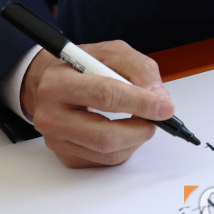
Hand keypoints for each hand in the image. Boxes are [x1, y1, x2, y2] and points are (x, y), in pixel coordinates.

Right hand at [20, 40, 176, 166]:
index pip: (105, 96)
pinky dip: (124, 147)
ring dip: (136, 139)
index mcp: (58, 83)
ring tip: (142, 121)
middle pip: (105, 135)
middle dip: (140, 129)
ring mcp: (56, 140)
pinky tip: (125, 130)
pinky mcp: (65, 156)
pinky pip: (105, 161)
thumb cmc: (81, 66)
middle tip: (157, 120)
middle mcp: (51, 115)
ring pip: (108, 153)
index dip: (140, 103)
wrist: (48, 83)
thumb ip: (138, 69)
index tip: (165, 107)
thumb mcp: (111, 53)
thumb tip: (159, 98)